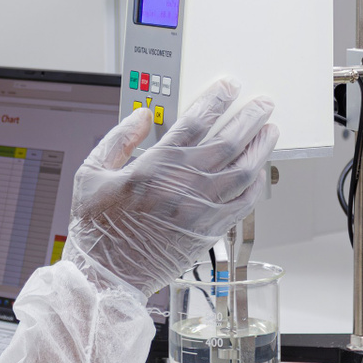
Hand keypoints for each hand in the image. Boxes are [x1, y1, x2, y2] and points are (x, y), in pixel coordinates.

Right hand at [64, 79, 278, 298]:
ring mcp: (202, 209)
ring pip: (245, 170)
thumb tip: (140, 116)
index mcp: (156, 166)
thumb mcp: (92, 174)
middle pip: (231, 141)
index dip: (217, 100)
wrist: (106, 275)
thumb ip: (118, 139)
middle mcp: (185, 185)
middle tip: (263, 104)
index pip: (196, 121)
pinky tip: (258, 173)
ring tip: (270, 132)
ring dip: (262, 147)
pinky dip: (255, 185)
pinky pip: (244, 204)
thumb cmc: (97, 229)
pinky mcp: (210, 232)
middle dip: (251, 117)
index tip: (229, 87)